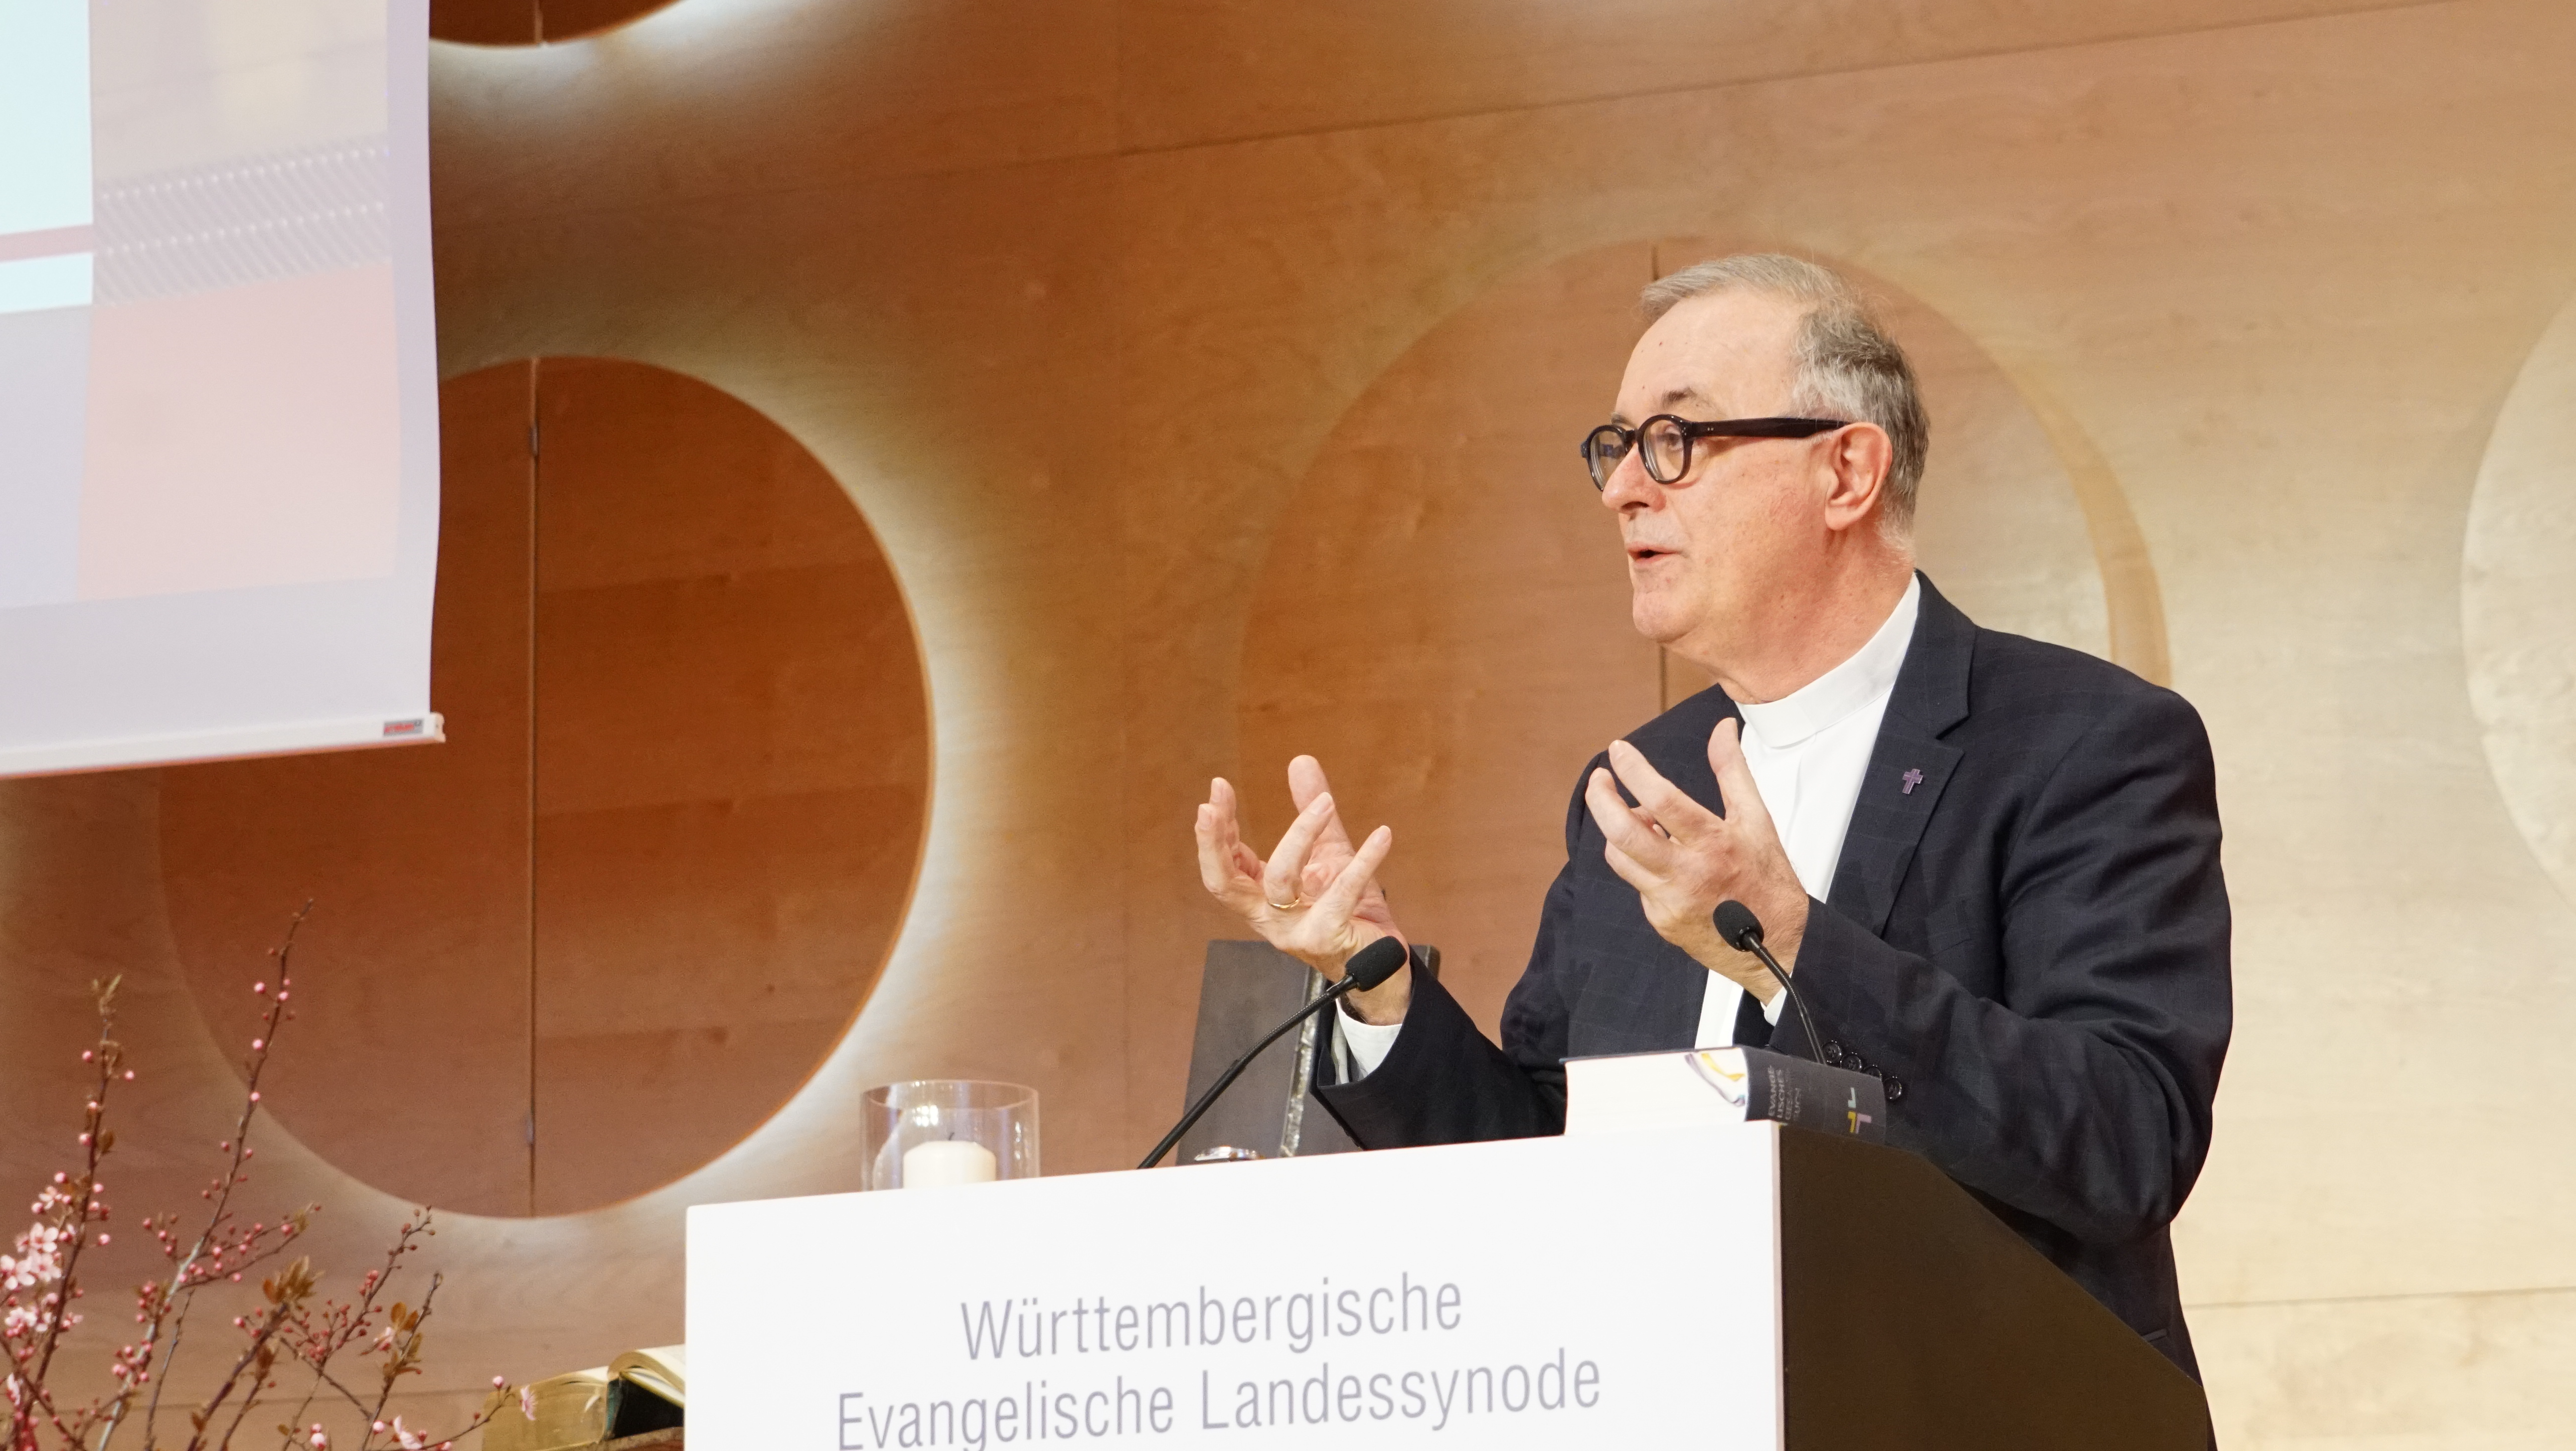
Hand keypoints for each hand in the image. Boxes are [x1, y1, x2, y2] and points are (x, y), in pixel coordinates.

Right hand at [1195, 756, 1412, 1022]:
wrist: (1379, 962)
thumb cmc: (1347, 908)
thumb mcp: (1327, 853)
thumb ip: (1310, 811)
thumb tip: (1300, 760)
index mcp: (1260, 897)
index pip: (1225, 864)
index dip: (1216, 830)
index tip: (1218, 789)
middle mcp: (1268, 917)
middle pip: (1225, 883)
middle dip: (1213, 843)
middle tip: (1211, 806)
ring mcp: (1294, 930)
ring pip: (1281, 879)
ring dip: (1300, 834)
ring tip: (1326, 803)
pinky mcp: (1327, 937)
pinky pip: (1341, 893)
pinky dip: (1363, 861)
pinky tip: (1382, 836)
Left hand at [1583, 719, 1808, 997]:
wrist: (1777, 944)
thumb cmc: (1767, 879)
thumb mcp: (1757, 819)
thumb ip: (1733, 771)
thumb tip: (1722, 730)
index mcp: (1714, 843)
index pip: (1662, 800)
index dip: (1633, 771)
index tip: (1618, 751)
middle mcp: (1688, 874)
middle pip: (1624, 834)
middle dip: (1601, 800)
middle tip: (1599, 780)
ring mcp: (1669, 900)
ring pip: (1621, 858)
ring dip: (1620, 831)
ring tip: (1641, 820)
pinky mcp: (1660, 920)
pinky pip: (1637, 882)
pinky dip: (1642, 863)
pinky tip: (1663, 859)